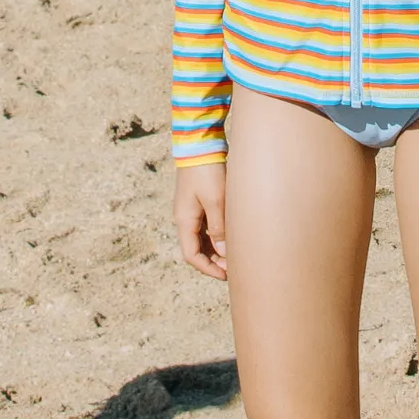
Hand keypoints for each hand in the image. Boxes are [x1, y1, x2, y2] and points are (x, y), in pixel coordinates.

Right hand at [175, 162, 228, 280]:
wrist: (199, 143)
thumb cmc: (207, 171)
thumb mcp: (215, 201)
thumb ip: (219, 227)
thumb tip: (223, 251)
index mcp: (184, 220)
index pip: (191, 255)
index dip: (207, 268)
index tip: (225, 275)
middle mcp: (184, 217)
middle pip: (196, 248)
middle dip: (213, 261)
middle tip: (234, 267)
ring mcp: (190, 209)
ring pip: (201, 238)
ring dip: (216, 249)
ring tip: (235, 254)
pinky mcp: (198, 201)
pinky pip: (205, 226)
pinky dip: (216, 236)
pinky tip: (230, 236)